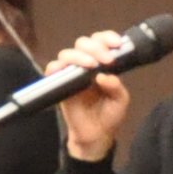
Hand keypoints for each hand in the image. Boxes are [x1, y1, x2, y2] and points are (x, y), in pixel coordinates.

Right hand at [48, 29, 142, 161]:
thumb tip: (103, 75)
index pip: (101, 42)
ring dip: (79, 55)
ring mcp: (71, 74)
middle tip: (106, 59)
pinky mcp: (59, 85)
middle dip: (95, 47)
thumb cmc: (109, 115)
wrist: (97, 135)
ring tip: (91, 65)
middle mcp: (86, 65)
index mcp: (102, 64)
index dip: (107, 38)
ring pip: (67, 53)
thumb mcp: (120, 100)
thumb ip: (115, 86)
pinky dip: (57, 67)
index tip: (117, 44)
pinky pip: (52, 70)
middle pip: (83, 43)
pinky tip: (67, 70)